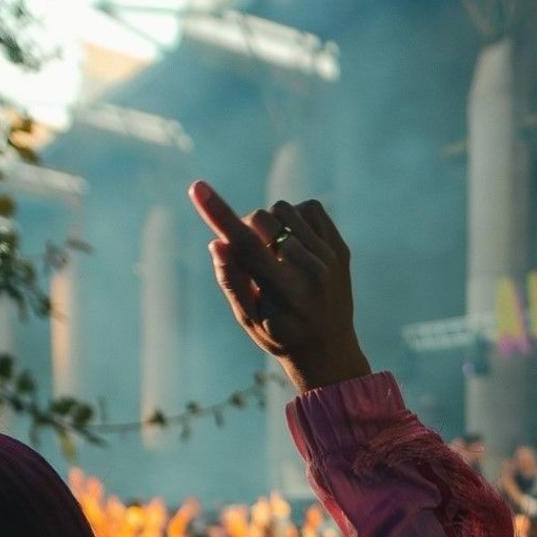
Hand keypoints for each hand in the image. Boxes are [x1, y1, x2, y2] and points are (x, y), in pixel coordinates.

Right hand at [189, 182, 368, 391]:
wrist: (329, 350)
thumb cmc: (280, 335)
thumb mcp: (249, 319)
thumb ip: (232, 281)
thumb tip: (218, 242)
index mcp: (285, 291)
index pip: (246, 244)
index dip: (218, 214)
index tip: (196, 187)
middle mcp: (312, 270)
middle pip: (261, 219)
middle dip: (248, 229)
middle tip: (253, 257)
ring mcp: (330, 257)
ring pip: (284, 209)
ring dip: (271, 224)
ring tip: (275, 254)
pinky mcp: (340, 248)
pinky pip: (310, 208)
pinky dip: (295, 218)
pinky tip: (293, 243)